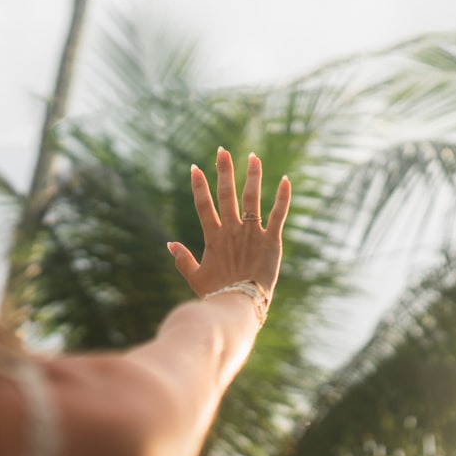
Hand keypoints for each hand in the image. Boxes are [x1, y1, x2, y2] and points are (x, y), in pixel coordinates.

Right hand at [167, 147, 290, 298]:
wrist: (239, 304)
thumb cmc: (216, 294)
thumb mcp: (195, 277)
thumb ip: (183, 259)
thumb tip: (169, 244)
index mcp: (213, 237)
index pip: (203, 205)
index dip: (198, 185)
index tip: (194, 167)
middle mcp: (231, 230)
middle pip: (226, 194)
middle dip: (224, 170)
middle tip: (223, 150)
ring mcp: (252, 233)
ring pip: (252, 198)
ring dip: (252, 175)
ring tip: (253, 156)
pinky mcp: (271, 241)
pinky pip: (279, 215)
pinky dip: (282, 197)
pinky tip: (286, 180)